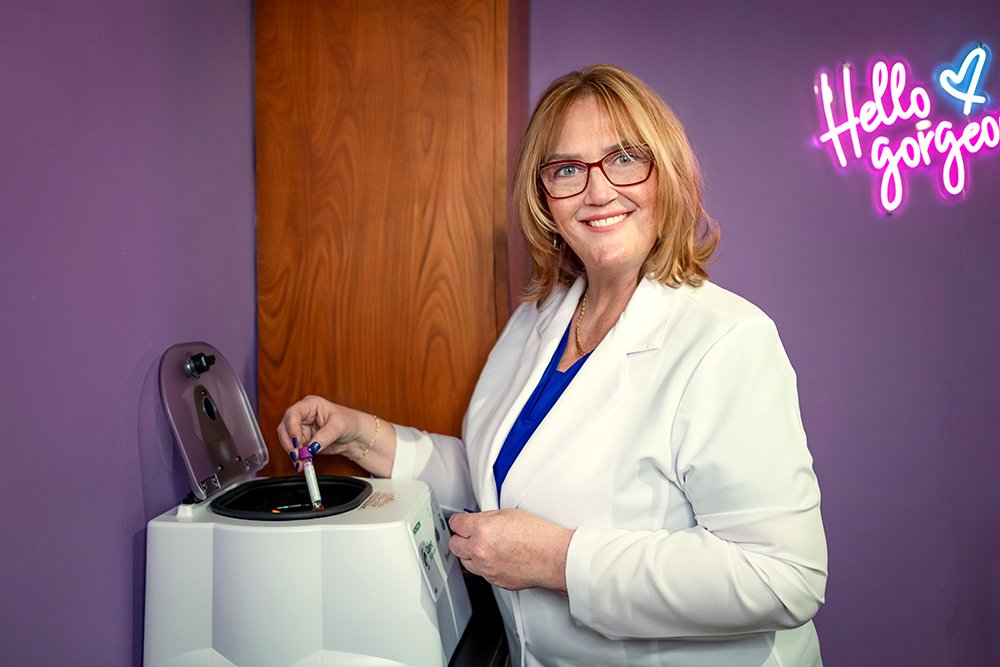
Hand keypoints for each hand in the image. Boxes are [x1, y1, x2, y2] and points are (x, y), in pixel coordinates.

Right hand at [277, 396, 391, 475]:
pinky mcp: (303, 441)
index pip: (293, 414)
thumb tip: (311, 447)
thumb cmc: (349, 422)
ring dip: (293, 452)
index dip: (291, 428)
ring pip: (287, 441)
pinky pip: (295, 450)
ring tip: (302, 462)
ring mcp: (301, 428)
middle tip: (297, 455)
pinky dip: (297, 458)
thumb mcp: (338, 426)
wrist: (355, 436)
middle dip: (289, 443)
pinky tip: (302, 463)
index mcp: (310, 405)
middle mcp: (303, 415)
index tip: (296, 442)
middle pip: (285, 427)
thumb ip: (324, 437)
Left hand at [448, 509, 573, 591]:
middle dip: (461, 538)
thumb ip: (487, 518)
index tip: (460, 522)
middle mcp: (480, 550)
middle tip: (469, 534)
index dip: (458, 522)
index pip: (455, 524)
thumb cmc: (538, 535)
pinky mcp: (494, 580)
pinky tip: (497, 558)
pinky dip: (485, 566)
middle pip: (454, 545)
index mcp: (481, 529)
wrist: (553, 557)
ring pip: (465, 561)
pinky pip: (481, 573)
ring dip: (470, 554)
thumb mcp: (508, 514)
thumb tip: (477, 521)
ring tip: (485, 547)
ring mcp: (486, 568)